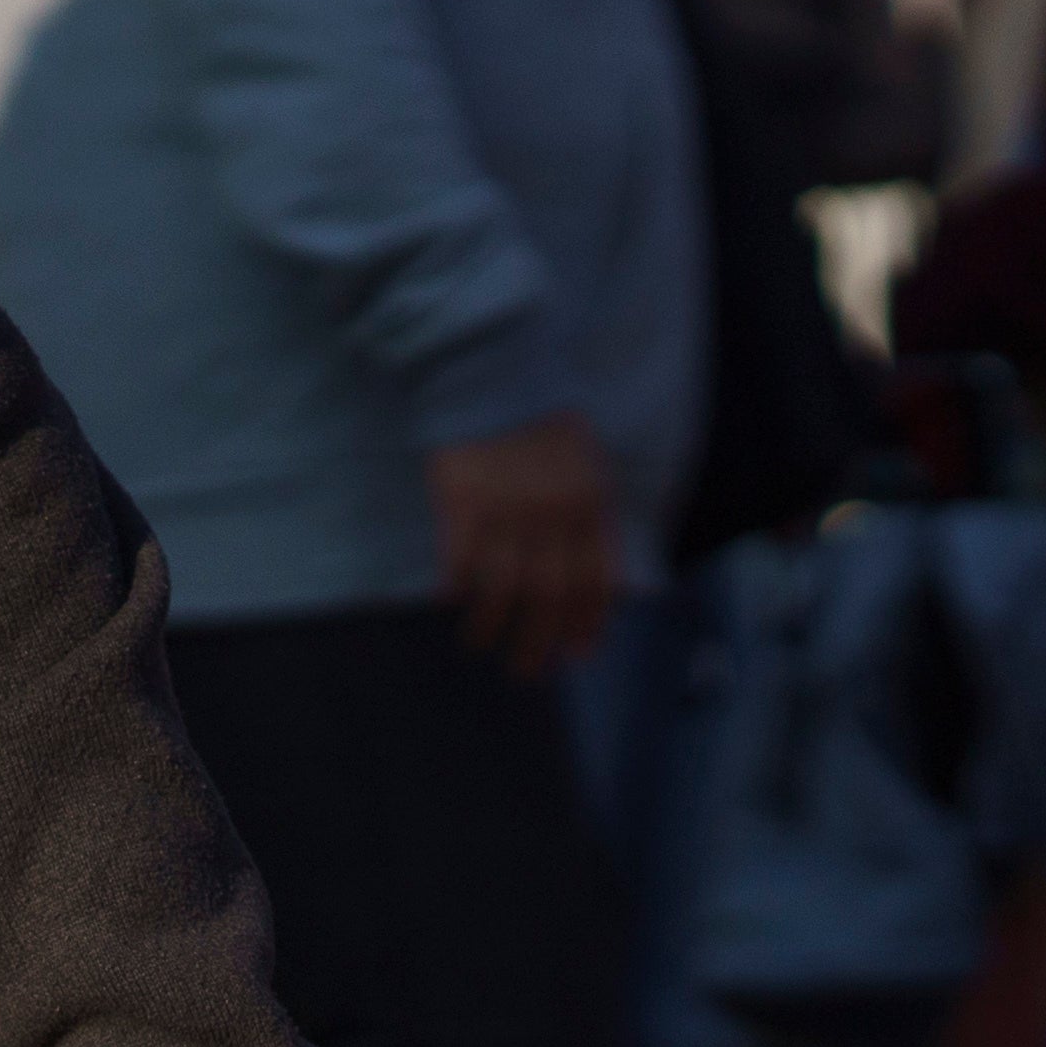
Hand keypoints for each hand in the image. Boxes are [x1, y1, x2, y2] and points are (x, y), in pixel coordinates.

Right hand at [424, 408, 621, 677]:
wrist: (493, 376)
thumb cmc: (541, 422)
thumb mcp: (585, 462)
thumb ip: (589, 514)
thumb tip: (592, 576)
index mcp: (588, 503)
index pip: (594, 580)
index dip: (587, 622)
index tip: (577, 653)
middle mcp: (552, 513)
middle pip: (550, 595)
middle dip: (540, 641)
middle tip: (528, 671)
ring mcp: (506, 509)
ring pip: (504, 586)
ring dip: (494, 625)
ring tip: (484, 645)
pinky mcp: (463, 501)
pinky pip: (460, 559)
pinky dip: (456, 587)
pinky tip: (451, 603)